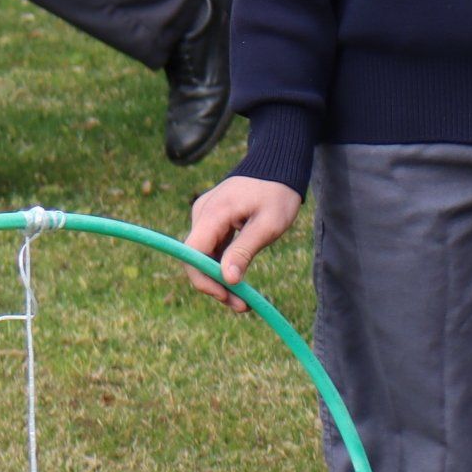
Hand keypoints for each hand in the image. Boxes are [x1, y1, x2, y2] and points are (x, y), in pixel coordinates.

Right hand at [184, 174, 301, 308]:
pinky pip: (212, 249)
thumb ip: (244, 251)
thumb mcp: (267, 225)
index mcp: (213, 213)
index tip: (226, 297)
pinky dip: (223, 266)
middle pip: (197, 258)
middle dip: (215, 285)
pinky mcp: (213, 220)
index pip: (193, 253)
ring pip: (204, 256)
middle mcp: (202, 214)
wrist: (277, 164)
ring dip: (220, 279)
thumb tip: (226, 280)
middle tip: (242, 306)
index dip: (204, 280)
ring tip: (244, 300)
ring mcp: (206, 216)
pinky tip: (238, 280)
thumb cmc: (277, 192)